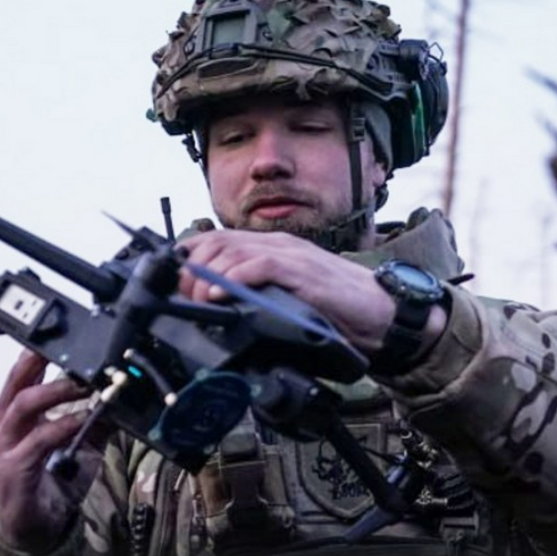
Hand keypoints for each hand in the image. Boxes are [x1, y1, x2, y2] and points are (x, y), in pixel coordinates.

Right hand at [0, 350, 101, 553]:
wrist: (35, 527)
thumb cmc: (50, 477)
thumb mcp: (80, 442)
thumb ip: (96, 418)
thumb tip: (121, 395)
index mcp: (16, 411)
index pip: (23, 371)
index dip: (39, 350)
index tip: (62, 331)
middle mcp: (6, 424)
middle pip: (18, 380)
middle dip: (45, 361)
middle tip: (78, 355)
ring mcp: (7, 446)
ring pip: (25, 405)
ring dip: (57, 391)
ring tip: (84, 384)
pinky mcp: (14, 469)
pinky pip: (38, 440)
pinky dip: (63, 427)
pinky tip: (82, 422)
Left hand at [177, 229, 396, 355]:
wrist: (382, 314)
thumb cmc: (337, 310)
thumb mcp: (286, 300)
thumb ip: (257, 297)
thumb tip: (218, 311)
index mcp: (271, 250)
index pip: (216, 241)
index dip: (188, 261)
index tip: (174, 287)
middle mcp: (278, 246)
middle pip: (217, 242)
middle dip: (189, 269)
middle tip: (180, 297)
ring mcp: (291, 257)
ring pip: (232, 249)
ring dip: (204, 273)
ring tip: (192, 297)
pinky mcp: (304, 273)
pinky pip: (260, 266)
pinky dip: (233, 278)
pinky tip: (217, 293)